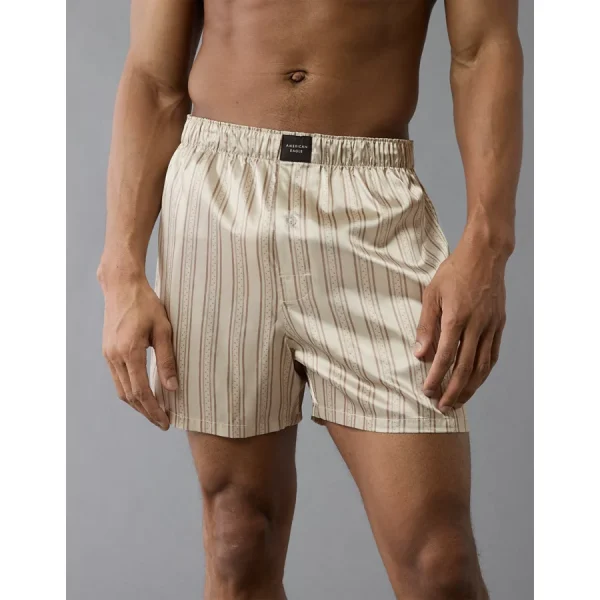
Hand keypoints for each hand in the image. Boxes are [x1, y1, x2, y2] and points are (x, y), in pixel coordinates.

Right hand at [100, 273, 176, 428]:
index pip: (141, 392)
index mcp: (129, 352)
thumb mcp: (164, 330)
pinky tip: (143, 394)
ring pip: (121, 390)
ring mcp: (108, 354)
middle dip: (146, 412)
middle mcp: (114, 356)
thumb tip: (172, 388)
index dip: (154, 410)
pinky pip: (117, 379)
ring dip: (137, 404)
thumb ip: (167, 360)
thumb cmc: (146, 304)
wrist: (121, 285)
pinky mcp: (107, 351)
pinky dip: (130, 391)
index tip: (166, 422)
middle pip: (129, 396)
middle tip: (163, 422)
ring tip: (154, 412)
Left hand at [414, 236, 506, 411]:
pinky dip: (484, 372)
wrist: (486, 254)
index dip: (436, 377)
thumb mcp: (431, 294)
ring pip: (482, 366)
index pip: (446, 356)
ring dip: (470, 388)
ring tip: (457, 402)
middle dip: (452, 391)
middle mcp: (477, 326)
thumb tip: (419, 353)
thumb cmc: (454, 271)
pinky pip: (493, 355)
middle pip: (466, 368)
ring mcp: (491, 326)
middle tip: (441, 407)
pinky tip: (475, 382)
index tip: (427, 391)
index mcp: (457, 318)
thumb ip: (425, 325)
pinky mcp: (499, 325)